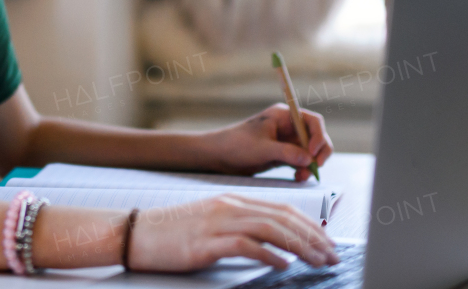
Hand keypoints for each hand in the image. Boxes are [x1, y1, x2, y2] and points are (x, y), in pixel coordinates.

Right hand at [127, 194, 338, 271]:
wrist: (134, 233)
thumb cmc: (170, 234)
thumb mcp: (209, 225)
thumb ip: (239, 229)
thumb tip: (272, 246)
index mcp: (231, 201)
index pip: (280, 208)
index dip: (309, 225)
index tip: (327, 241)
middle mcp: (228, 207)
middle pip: (282, 217)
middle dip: (313, 236)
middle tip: (333, 254)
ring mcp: (217, 223)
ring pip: (270, 229)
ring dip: (300, 246)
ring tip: (318, 261)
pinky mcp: (206, 242)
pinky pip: (246, 245)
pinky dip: (269, 255)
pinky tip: (282, 265)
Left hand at [198, 104, 332, 181]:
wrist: (218, 156)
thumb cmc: (236, 145)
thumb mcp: (262, 149)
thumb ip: (287, 153)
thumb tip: (309, 159)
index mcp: (283, 116)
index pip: (312, 121)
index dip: (318, 136)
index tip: (313, 152)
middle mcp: (287, 127)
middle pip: (315, 137)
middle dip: (318, 153)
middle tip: (315, 167)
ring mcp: (285, 141)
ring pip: (310, 152)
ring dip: (310, 164)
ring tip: (301, 177)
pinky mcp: (282, 155)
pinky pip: (300, 161)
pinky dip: (302, 169)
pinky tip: (297, 178)